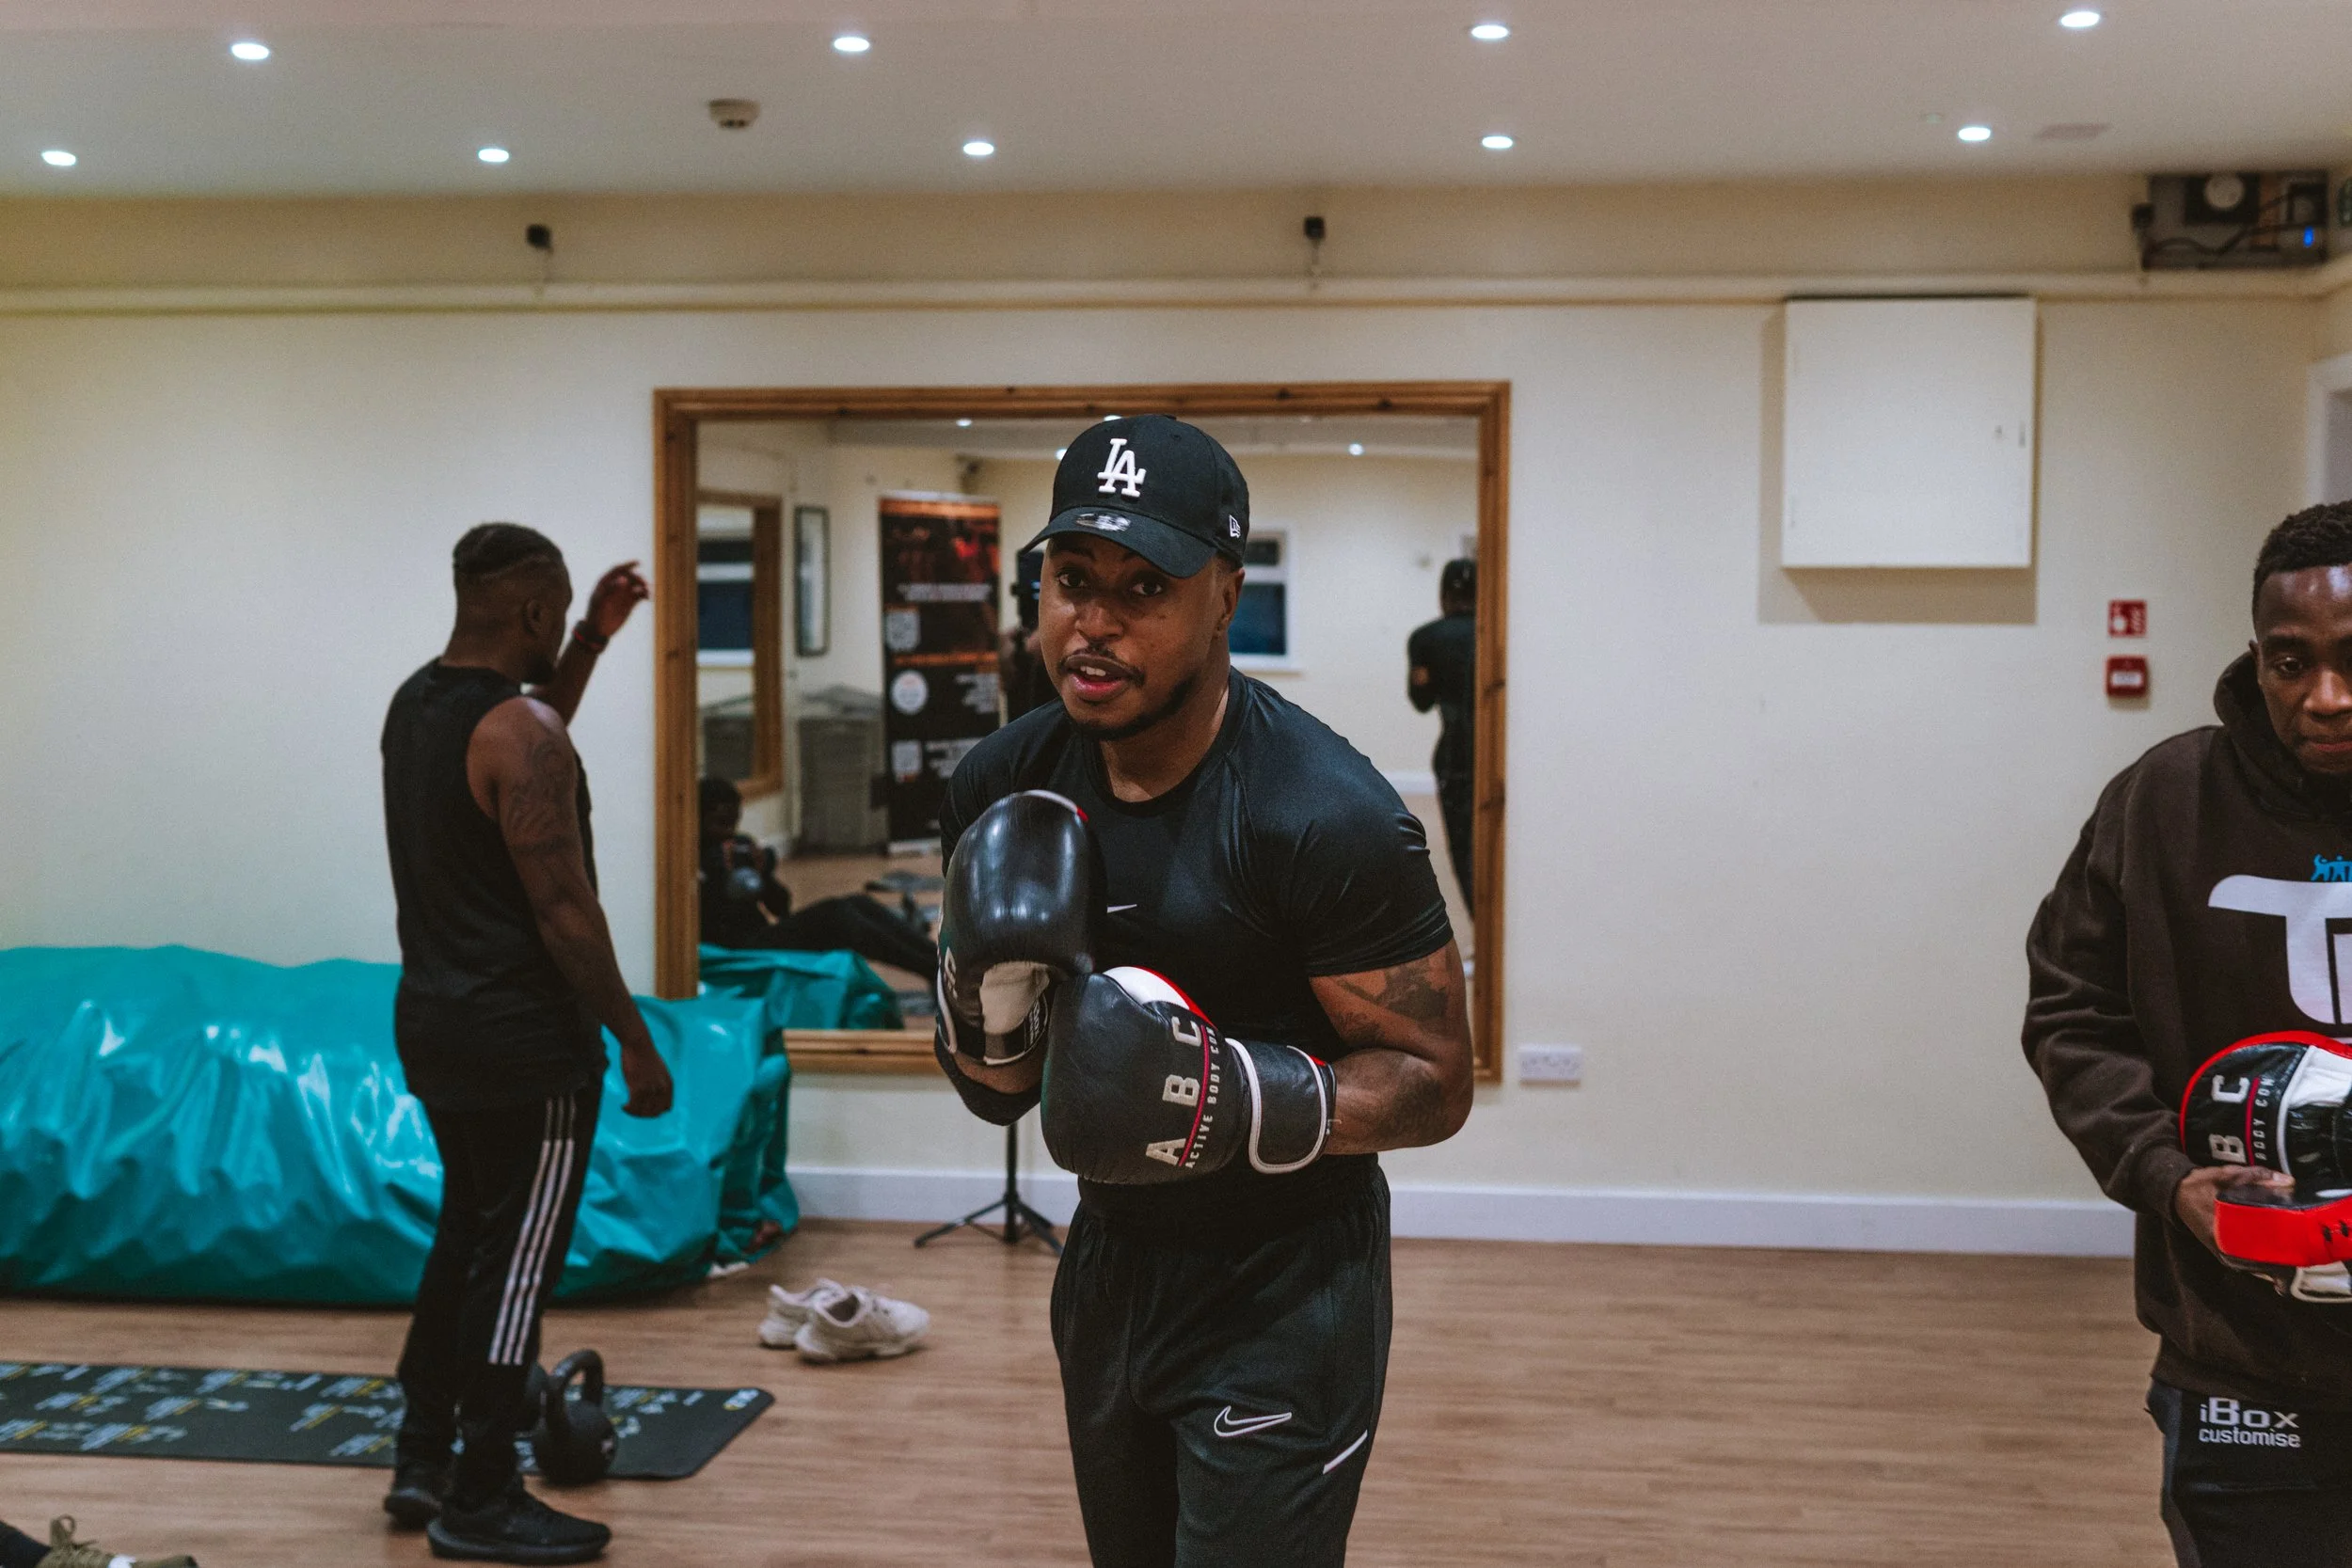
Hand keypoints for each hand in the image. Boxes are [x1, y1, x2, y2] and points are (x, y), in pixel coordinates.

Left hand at [583, 561, 650, 641]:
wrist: (598, 629)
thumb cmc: (595, 614)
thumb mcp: (601, 600)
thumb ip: (611, 588)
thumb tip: (624, 579)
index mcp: (606, 582)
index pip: (618, 569)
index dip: (628, 565)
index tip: (638, 563)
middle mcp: (616, 586)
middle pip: (630, 577)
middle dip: (638, 578)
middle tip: (644, 584)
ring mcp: (623, 595)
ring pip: (636, 586)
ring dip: (644, 586)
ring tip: (648, 592)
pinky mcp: (630, 603)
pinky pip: (640, 595)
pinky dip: (645, 595)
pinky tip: (648, 598)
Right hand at [620, 1038, 673, 1117]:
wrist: (638, 1044)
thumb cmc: (646, 1055)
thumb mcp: (660, 1070)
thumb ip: (660, 1083)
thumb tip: (654, 1096)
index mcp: (669, 1085)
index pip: (666, 1108)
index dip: (655, 1111)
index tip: (644, 1109)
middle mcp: (662, 1089)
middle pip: (654, 1113)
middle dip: (643, 1114)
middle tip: (633, 1110)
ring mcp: (650, 1089)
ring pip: (643, 1112)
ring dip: (634, 1112)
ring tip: (627, 1108)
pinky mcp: (638, 1088)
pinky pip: (633, 1106)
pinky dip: (628, 1109)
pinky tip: (623, 1106)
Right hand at [2175, 1165, 2294, 1254]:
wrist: (2176, 1193)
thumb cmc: (2200, 1184)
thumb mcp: (2226, 1175)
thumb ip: (2255, 1176)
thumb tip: (2287, 1181)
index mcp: (2220, 1232)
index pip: (2253, 1252)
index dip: (2276, 1257)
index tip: (2295, 1255)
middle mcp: (2220, 1247)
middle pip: (2256, 1263)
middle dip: (2279, 1262)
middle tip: (2300, 1256)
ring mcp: (2220, 1251)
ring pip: (2251, 1266)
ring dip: (2271, 1264)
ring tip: (2292, 1258)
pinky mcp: (2222, 1251)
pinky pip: (2245, 1263)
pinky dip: (2260, 1261)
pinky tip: (2276, 1257)